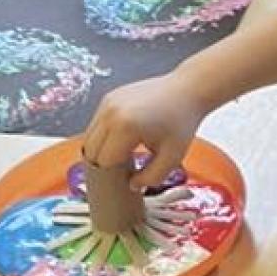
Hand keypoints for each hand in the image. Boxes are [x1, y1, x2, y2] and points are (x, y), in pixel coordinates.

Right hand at [83, 73, 210, 190]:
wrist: (187, 90)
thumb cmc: (181, 121)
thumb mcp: (172, 158)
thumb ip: (150, 178)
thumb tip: (131, 185)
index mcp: (124, 127)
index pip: (103, 161)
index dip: (113, 172)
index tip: (127, 173)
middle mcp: (110, 113)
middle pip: (90, 150)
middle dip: (104, 162)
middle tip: (124, 165)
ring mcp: (107, 103)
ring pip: (89, 137)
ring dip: (101, 149)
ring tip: (124, 152)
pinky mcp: (108, 98)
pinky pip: (95, 125)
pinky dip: (104, 135)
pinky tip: (123, 138)